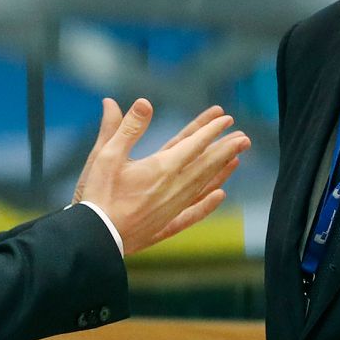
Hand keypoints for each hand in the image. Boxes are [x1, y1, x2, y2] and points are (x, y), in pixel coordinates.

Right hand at [75, 99, 249, 255]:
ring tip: (237, 159)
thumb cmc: (97, 195)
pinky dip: (208, 204)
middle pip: (205, 164)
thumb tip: (142, 102)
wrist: (94, 238)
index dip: (210, 130)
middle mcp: (173, 188)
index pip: (193, 143)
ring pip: (203, 185)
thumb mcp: (106, 155)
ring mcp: (172, 208)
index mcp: (161, 167)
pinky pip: (193, 213)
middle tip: (244, 137)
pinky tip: (220, 196)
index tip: (226, 118)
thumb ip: (126, 128)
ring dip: (221, 171)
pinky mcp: (165, 226)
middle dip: (225, 148)